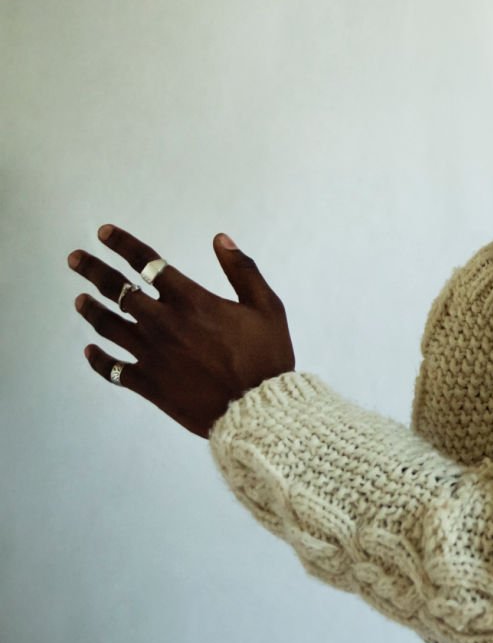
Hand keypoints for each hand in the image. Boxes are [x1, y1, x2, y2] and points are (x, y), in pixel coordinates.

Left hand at [68, 225, 295, 438]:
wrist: (256, 408)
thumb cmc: (267, 356)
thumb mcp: (267, 306)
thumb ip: (242, 269)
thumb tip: (221, 239)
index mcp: (191, 301)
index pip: (148, 263)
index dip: (123, 244)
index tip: (104, 233)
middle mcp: (164, 323)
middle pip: (118, 290)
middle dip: (93, 270)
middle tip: (74, 259)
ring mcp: (152, 354)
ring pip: (108, 326)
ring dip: (91, 310)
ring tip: (79, 300)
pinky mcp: (149, 383)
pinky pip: (113, 369)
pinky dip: (98, 360)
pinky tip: (91, 351)